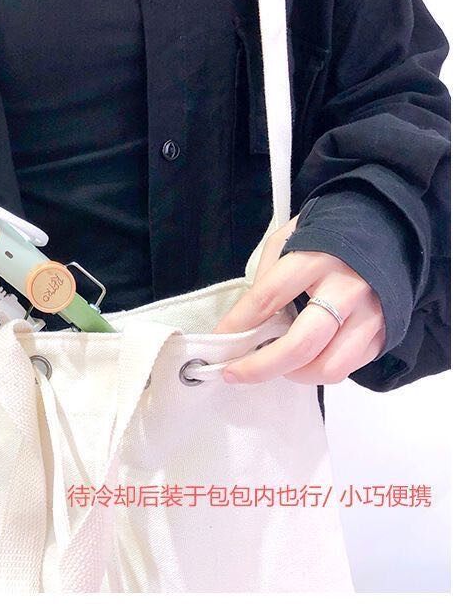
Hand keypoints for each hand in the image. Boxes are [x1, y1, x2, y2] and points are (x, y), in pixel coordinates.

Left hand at [213, 216, 385, 384]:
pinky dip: (319, 370)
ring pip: (329, 366)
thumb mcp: (289, 240)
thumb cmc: (327, 236)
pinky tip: (303, 359)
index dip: (238, 324)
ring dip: (293, 374)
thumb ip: (267, 276)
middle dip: (261, 367)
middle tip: (235, 373)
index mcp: (316, 258)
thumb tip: (244, 321)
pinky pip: (348, 367)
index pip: (267, 298)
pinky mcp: (385, 332)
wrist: (387, 230)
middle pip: (301, 344)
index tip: (218, 340)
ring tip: (275, 365)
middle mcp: (346, 288)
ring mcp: (371, 314)